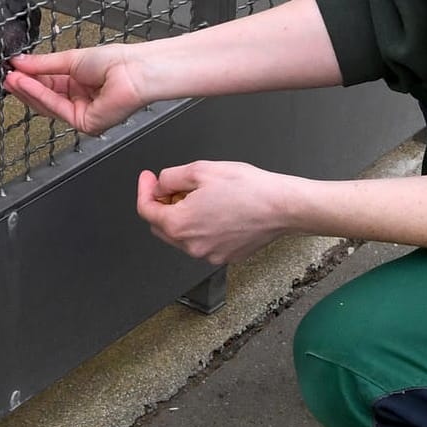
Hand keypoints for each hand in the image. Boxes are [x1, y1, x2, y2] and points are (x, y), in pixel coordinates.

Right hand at [5, 44, 149, 135]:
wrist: (134, 70)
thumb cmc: (115, 62)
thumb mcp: (71, 59)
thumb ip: (43, 64)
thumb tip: (20, 62)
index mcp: (79, 84)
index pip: (48, 85)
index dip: (29, 79)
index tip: (12, 70)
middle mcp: (80, 101)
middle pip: (46, 98)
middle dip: (25, 87)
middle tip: (7, 76)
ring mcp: (82, 114)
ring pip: (48, 105)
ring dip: (28, 91)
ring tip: (12, 79)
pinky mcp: (85, 124)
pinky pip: (57, 109)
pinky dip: (40, 96)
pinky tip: (26, 84)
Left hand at [135, 162, 296, 265]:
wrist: (282, 206)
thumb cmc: (248, 189)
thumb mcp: (200, 170)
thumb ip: (170, 178)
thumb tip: (160, 186)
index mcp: (181, 224)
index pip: (146, 211)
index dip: (145, 190)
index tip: (149, 179)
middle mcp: (192, 246)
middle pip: (161, 227)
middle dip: (161, 205)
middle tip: (172, 186)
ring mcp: (209, 254)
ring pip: (182, 236)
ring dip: (181, 217)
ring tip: (199, 195)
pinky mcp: (225, 256)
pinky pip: (202, 242)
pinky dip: (200, 227)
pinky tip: (215, 210)